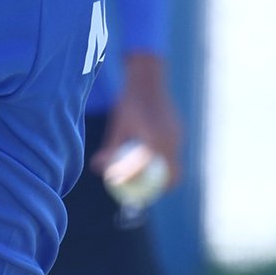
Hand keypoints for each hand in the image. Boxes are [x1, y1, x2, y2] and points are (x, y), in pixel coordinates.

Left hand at [89, 53, 183, 187]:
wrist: (148, 79)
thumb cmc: (128, 102)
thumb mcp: (117, 126)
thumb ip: (110, 149)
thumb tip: (96, 168)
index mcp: (155, 142)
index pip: (152, 173)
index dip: (147, 187)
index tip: (136, 195)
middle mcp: (171, 141)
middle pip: (173, 174)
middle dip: (163, 187)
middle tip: (148, 194)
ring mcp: (178, 136)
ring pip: (175, 163)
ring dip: (164, 173)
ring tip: (149, 180)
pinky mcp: (179, 130)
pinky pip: (173, 151)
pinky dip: (165, 159)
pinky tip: (151, 159)